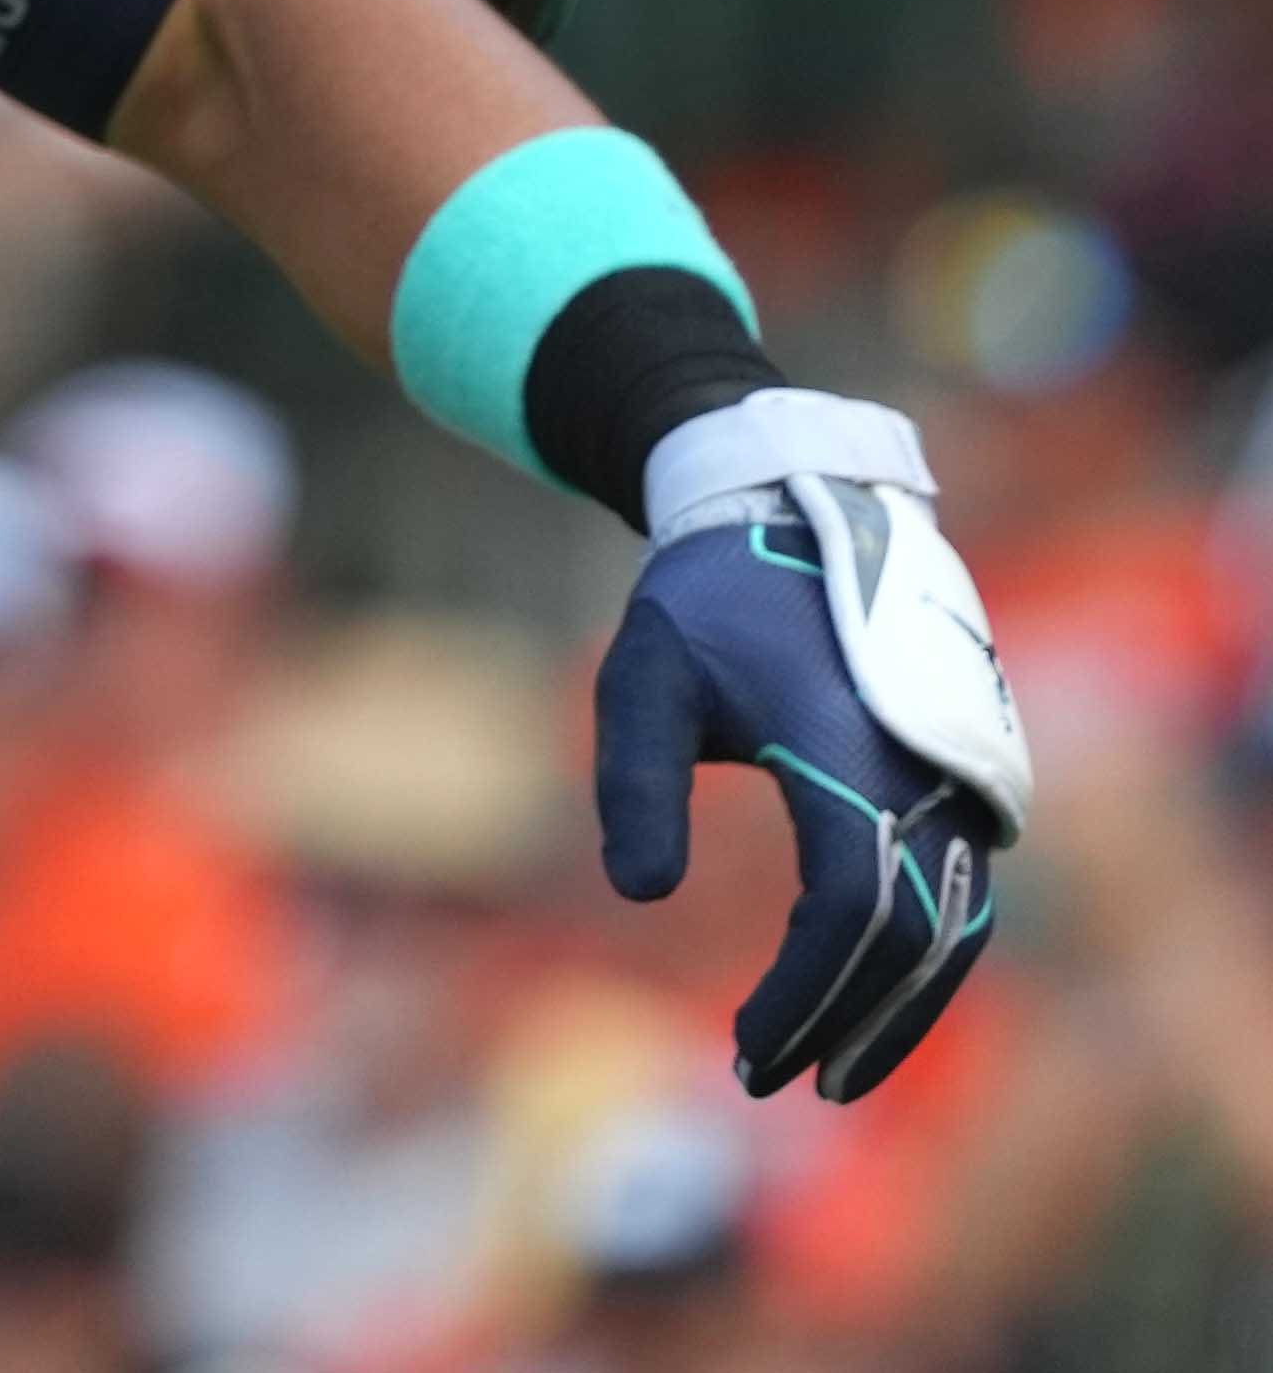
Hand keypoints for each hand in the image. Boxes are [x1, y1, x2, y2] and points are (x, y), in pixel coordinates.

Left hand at [598, 389, 1030, 1099]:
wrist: (793, 517)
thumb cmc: (706, 602)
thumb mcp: (640, 676)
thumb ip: (635, 781)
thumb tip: (637, 895)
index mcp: (847, 742)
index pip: (850, 904)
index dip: (806, 992)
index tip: (747, 1047)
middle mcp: (926, 768)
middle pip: (913, 937)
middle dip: (849, 1024)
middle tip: (772, 1083)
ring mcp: (960, 777)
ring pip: (956, 928)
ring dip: (898, 1010)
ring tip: (827, 1072)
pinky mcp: (967, 784)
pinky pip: (962, 896)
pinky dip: (920, 963)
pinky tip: (862, 1005)